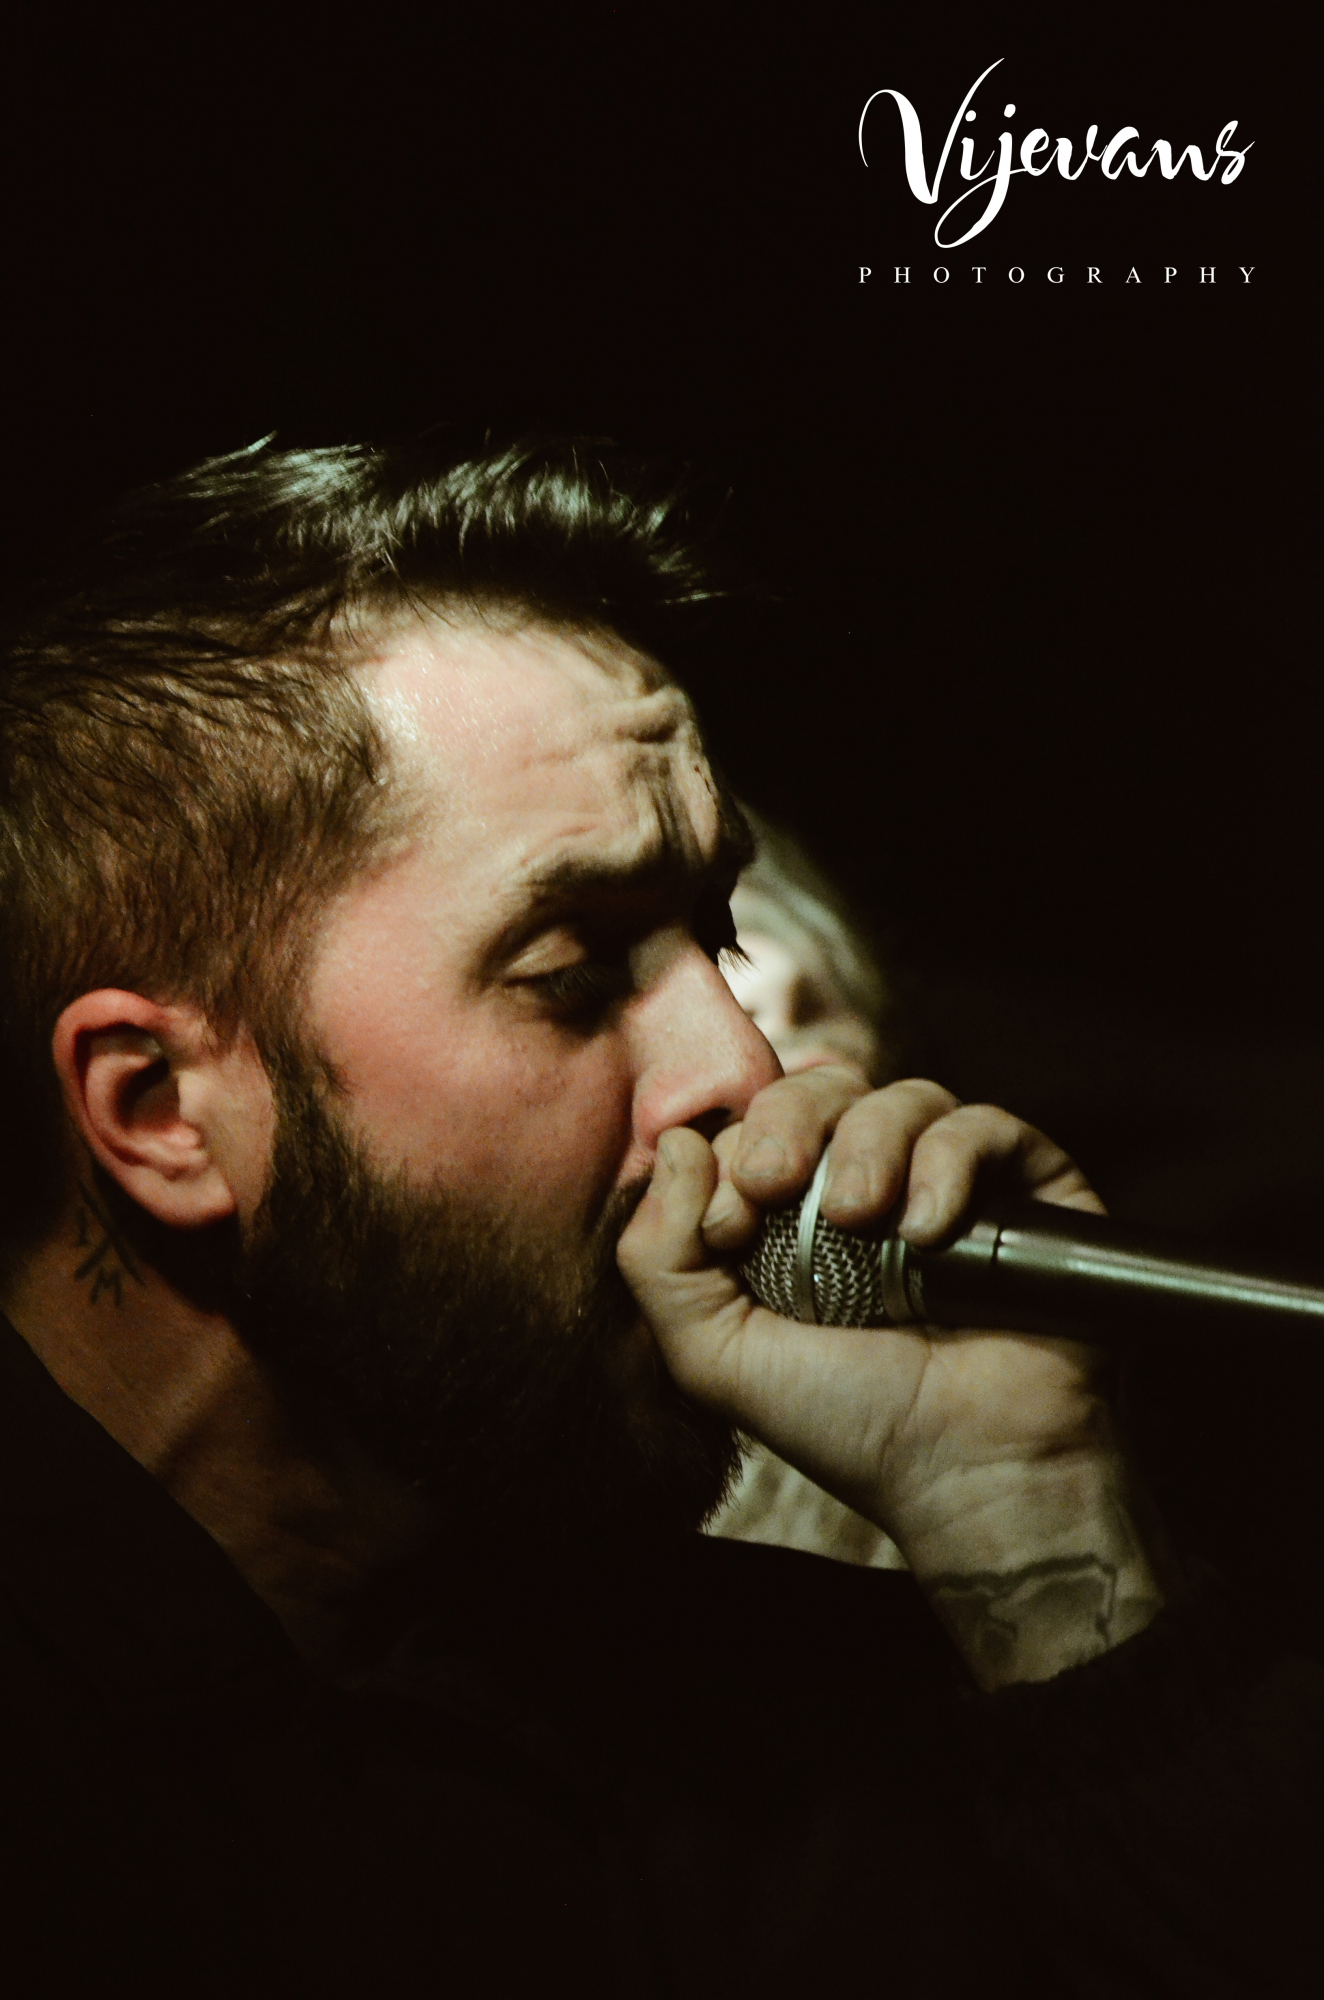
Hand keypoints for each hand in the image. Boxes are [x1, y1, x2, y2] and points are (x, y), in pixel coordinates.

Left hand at [617, 1071, 1166, 1687]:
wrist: (970, 1473)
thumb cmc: (848, 1421)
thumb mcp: (715, 1354)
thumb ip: (659, 1258)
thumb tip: (676, 1141)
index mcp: (796, 1214)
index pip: (756, 1123)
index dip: (732, 1148)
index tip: (727, 1224)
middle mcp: (875, 1183)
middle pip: (824, 1089)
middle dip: (788, 1121)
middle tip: (775, 1182)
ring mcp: (953, 1180)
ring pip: (903, 1096)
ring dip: (868, 1143)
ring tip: (864, 1218)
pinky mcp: (1029, 1186)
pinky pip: (983, 1126)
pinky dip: (948, 1161)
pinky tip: (929, 1230)